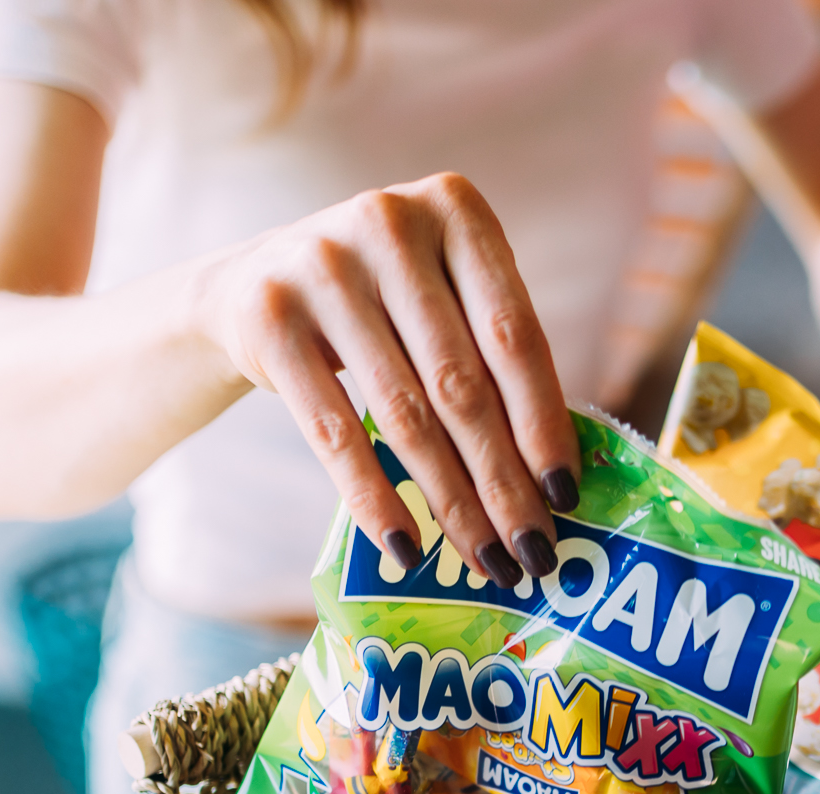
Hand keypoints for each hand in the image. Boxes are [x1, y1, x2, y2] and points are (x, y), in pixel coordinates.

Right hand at [199, 172, 578, 587]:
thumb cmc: (385, 304)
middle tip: (533, 551)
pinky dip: (373, 497)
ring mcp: (323, 266)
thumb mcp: (445, 299)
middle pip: (462, 384)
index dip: (544, 423)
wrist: (252, 285)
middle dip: (504, 481)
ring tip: (485, 559)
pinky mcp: (269, 317)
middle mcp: (389, 223)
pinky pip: (334, 430)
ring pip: (404, 413)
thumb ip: (495, 357)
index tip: (567, 496)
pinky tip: (406, 546)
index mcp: (456, 210)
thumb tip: (556, 478)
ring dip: (451, 501)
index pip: (515, 337)